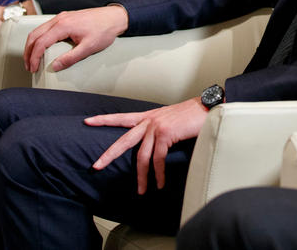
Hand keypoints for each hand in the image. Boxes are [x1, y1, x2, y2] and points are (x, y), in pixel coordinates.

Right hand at [23, 5, 128, 72]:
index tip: (33, 68)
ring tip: (32, 59)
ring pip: (38, 30)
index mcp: (63, 25)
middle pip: (34, 35)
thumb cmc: (104, 30)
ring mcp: (61, 17)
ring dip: (32, 45)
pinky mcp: (65, 17)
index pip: (40, 42)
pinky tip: (42, 47)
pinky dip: (39, 38)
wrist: (115, 17)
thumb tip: (55, 67)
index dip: (34, 57)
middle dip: (28, 52)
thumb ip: (71, 58)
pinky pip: (46, 28)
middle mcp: (59, 19)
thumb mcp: (89, 47)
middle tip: (29, 66)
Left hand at [84, 98, 208, 193]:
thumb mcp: (171, 120)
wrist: (209, 107)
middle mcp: (150, 120)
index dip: (104, 120)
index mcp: (149, 116)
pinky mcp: (166, 134)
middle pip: (123, 140)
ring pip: (142, 156)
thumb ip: (159, 130)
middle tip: (96, 166)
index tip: (88, 121)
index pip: (122, 117)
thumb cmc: (193, 115)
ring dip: (142, 176)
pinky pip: (158, 159)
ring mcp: (157, 126)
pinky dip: (158, 173)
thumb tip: (155, 145)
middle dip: (108, 154)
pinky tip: (159, 183)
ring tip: (142, 190)